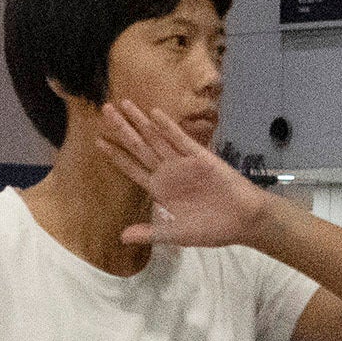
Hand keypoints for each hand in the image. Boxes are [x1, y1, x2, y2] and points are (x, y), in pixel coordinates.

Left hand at [99, 99, 277, 251]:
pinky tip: (154, 113)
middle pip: (139, 146)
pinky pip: (180, 140)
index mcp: (160, 189)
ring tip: (123, 103)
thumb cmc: (211, 228)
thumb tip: (121, 237)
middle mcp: (168, 172)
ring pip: (156, 138)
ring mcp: (183, 162)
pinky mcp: (200, 157)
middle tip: (104, 109)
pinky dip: (168, 127)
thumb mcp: (175, 234)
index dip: (115, 155)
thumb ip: (150, 232)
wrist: (243, 221)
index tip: (98, 140)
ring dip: (140, 121)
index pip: (132, 168)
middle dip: (122, 129)